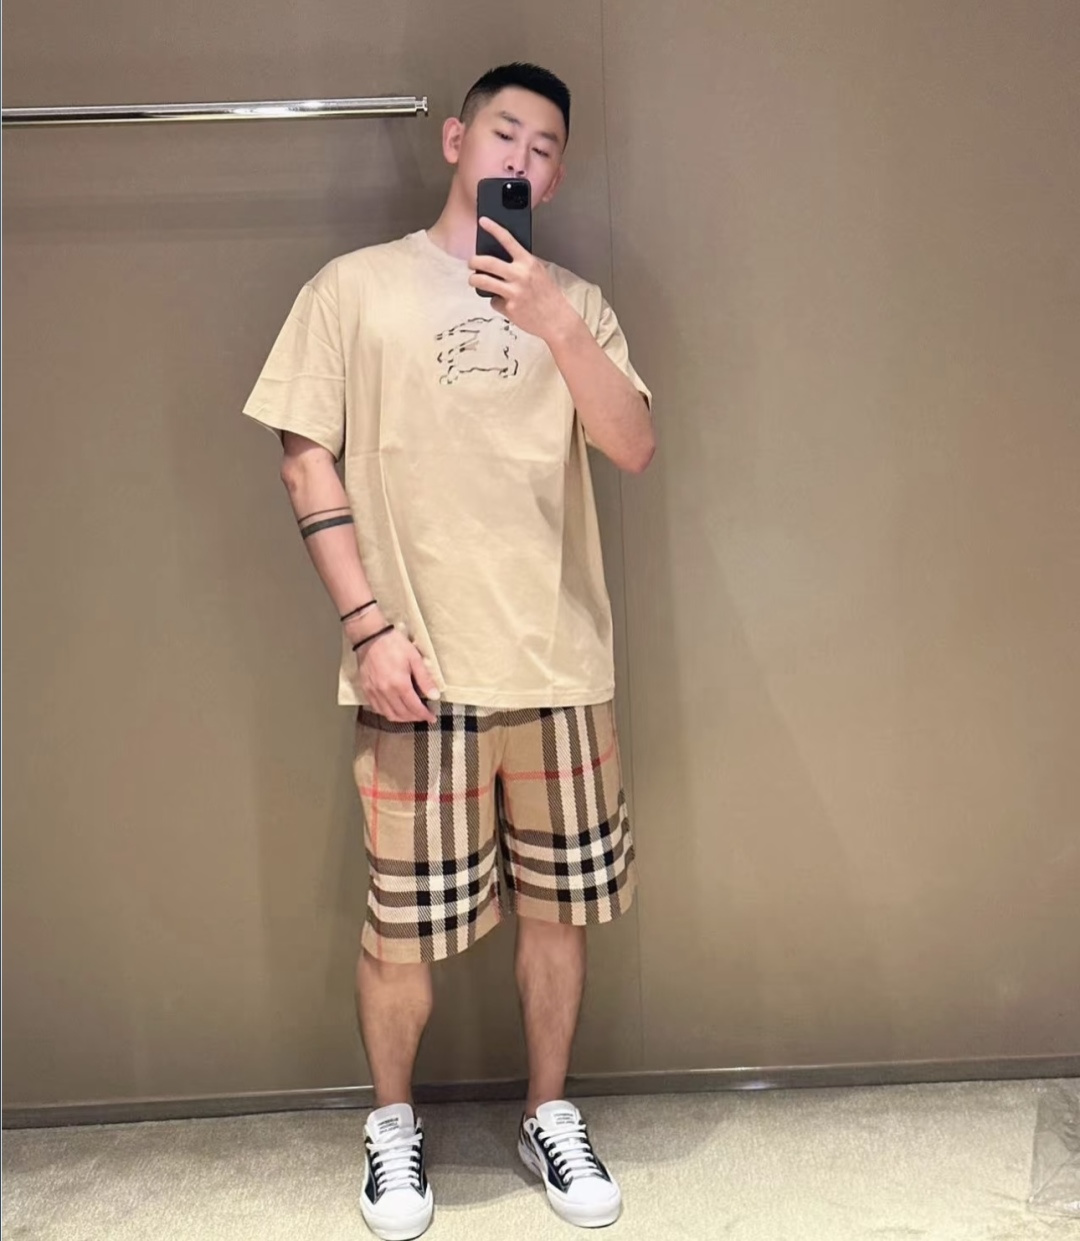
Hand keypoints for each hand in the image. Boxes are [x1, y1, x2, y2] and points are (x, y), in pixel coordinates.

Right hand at [356, 626, 438, 723]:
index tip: (431, 718)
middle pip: (402, 713)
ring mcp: (374, 692)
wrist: (370, 637)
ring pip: (389, 715)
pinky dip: (388, 713)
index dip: (424, 715)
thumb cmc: (394, 645)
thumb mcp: (414, 659)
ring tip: (411, 715)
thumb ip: (425, 680)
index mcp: (400, 684)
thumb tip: (434, 695)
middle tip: (423, 716)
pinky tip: (395, 710)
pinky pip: (378, 709)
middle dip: (415, 717)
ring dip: (402, 718)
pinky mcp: (366, 690)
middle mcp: (386, 691)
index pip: (414, 707)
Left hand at [469, 217, 577, 341]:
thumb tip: (502, 260)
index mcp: (528, 262)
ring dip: (474, 280)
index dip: (493, 228)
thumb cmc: (548, 296)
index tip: (482, 221)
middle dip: (474, 261)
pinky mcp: (509, 308)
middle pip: (487, 262)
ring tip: (474, 280)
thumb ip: (522, 265)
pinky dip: (496, 302)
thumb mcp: (538, 273)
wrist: (557, 320)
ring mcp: (513, 292)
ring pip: (483, 281)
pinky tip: (505, 304)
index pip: (508, 240)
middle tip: (471, 263)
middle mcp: (520, 275)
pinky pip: (493, 301)